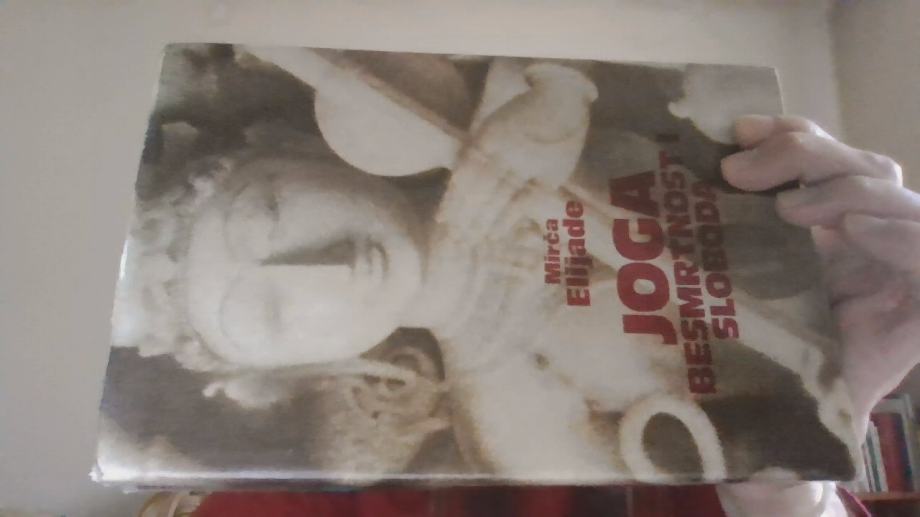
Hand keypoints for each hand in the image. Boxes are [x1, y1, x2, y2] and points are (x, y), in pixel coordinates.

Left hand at [721, 115, 919, 436]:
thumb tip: (702, 174)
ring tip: (787, 209)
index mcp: (829, 228)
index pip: (827, 155)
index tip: (735, 132)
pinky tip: (855, 230)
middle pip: (859, 165)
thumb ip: (733, 235)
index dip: (789, 130)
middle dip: (802, 154)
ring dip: (840, 186)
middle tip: (739, 172)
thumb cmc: (755, 359)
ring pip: (892, 195)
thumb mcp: (738, 283)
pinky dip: (898, 233)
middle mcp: (869, 239)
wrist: (783, 436)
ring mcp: (898, 269)